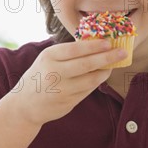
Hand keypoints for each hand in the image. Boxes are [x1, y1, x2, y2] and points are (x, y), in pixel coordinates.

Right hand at [9, 39, 126, 126]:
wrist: (25, 105)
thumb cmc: (40, 76)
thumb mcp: (47, 60)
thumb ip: (67, 53)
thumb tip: (96, 43)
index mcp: (49, 57)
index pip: (75, 49)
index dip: (94, 45)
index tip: (109, 42)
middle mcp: (55, 73)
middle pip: (87, 64)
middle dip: (107, 57)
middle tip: (122, 52)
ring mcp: (62, 90)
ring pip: (91, 79)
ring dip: (105, 71)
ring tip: (113, 64)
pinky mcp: (68, 103)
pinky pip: (88, 90)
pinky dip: (97, 82)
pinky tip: (103, 75)